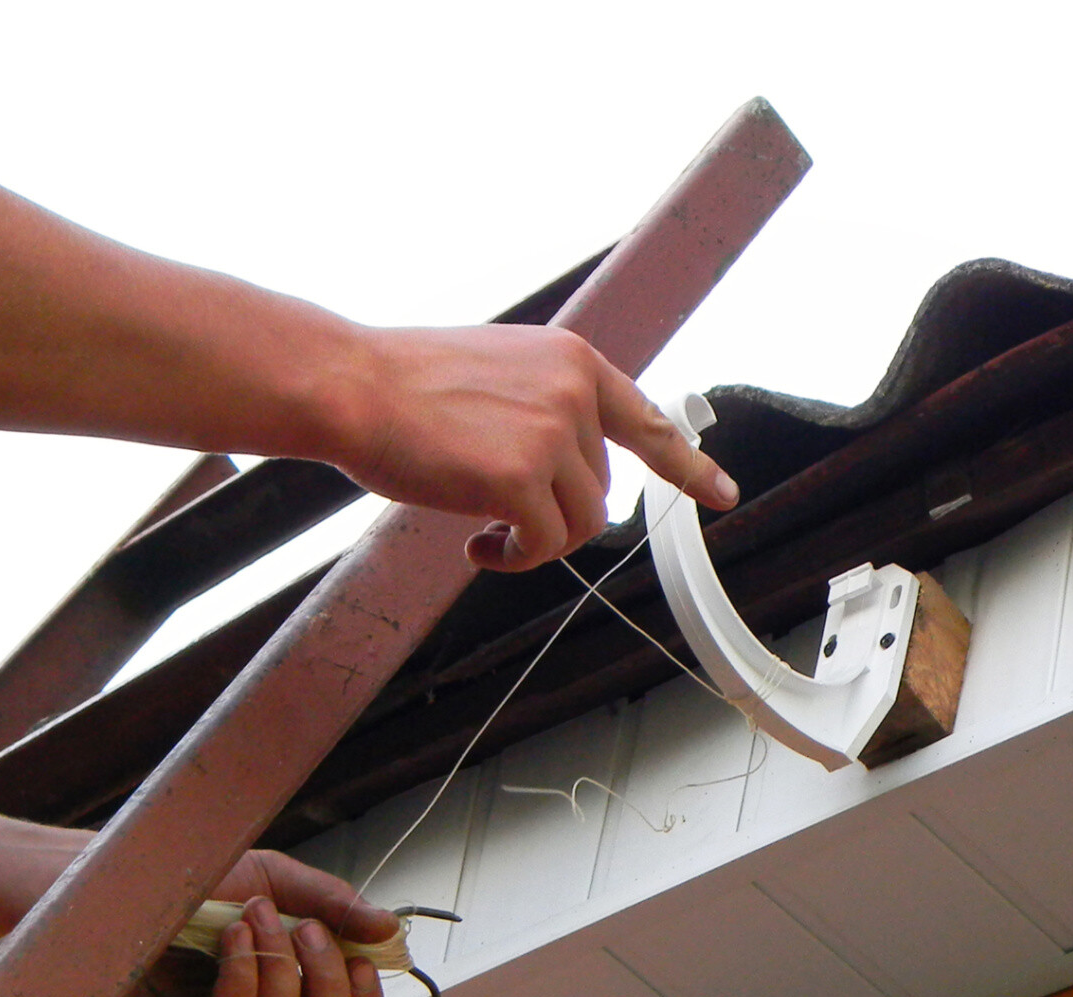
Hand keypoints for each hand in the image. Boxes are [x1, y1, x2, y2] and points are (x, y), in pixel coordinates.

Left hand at [119, 850, 398, 996]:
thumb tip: (389, 930)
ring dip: (278, 965)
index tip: (365, 965)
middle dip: (329, 982)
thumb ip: (335, 906)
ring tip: (255, 915)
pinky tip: (231, 935)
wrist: (132, 879)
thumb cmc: (203, 884)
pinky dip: (242, 977)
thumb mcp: (280, 884)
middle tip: (308, 929)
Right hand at [336, 324, 737, 571]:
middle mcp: (574, 392)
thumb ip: (547, 406)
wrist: (350, 384)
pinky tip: (478, 546)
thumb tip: (572, 467)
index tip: (722, 494)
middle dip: (553, 508)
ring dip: (537, 540)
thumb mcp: (500, 371)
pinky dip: (517, 558)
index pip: (648, 421)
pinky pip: (545, 545)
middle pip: (599, 488)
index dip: (687, 465)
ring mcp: (553, 435)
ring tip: (486, 530)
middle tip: (495, 509)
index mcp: (573, 361)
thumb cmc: (406, 384)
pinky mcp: (523, 479)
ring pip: (581, 523)